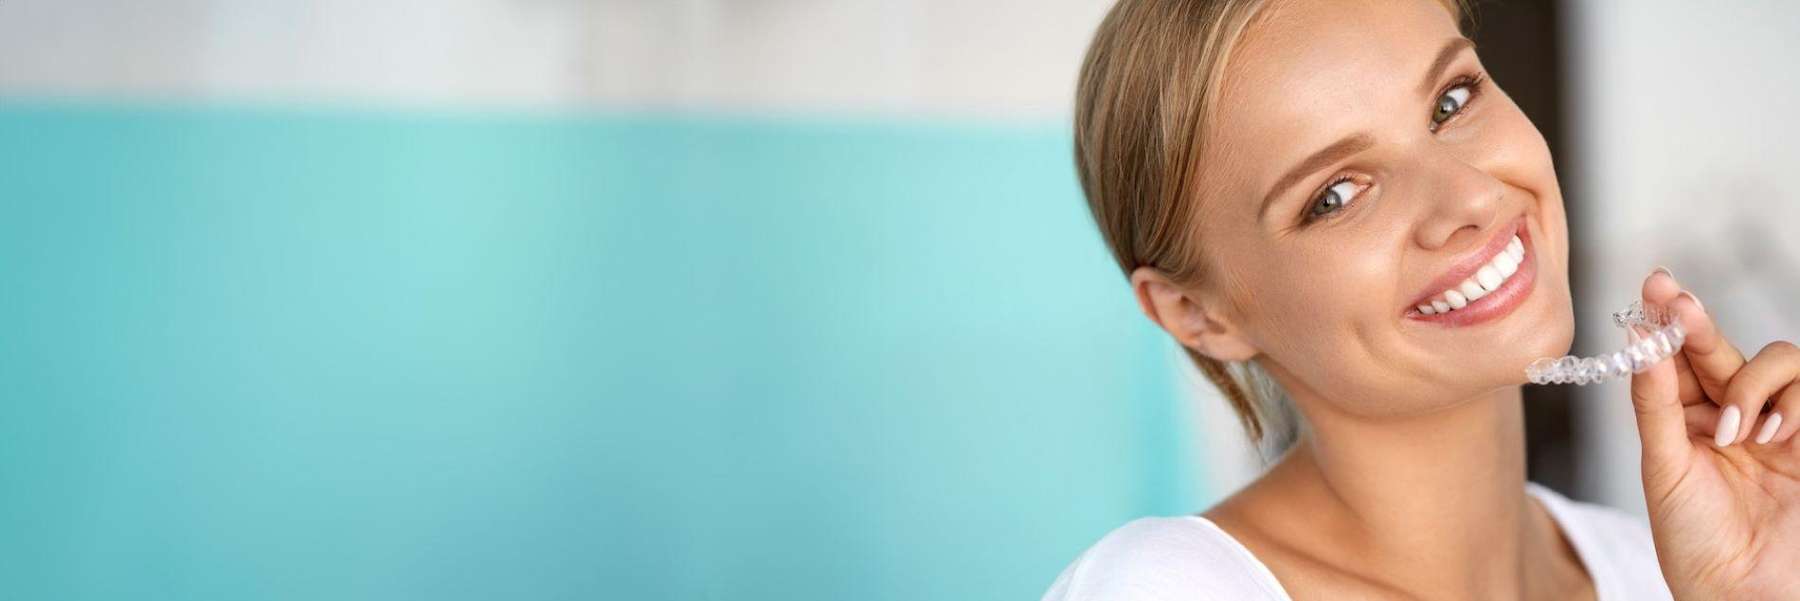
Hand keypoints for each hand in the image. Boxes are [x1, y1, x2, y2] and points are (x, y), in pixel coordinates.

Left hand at [1628, 269, 1799, 600]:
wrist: (1742, 594)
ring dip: (1750, 382)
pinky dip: (1789, 401)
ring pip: (1777, 361)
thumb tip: (1639, 339)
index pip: (1677, 357)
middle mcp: (1729, 416)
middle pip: (1721, 349)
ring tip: (1737, 431)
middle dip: (1699, 323)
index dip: (1668, 320)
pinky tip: (1769, 436)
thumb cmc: (1696, 543)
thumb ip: (1656, 404)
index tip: (1654, 286)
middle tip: (1677, 300)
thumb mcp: (1664, 468)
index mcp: (1684, 420)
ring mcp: (1775, 426)